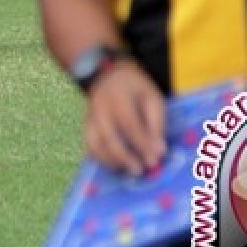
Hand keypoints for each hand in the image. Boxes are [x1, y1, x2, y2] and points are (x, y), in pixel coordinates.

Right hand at [83, 60, 166, 175]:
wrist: (109, 75)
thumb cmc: (136, 89)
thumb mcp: (152, 98)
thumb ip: (156, 124)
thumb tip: (159, 151)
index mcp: (118, 97)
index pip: (130, 124)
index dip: (142, 144)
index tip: (154, 160)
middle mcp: (100, 108)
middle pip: (109, 137)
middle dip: (125, 157)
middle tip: (140, 170)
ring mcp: (90, 117)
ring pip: (95, 144)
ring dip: (112, 161)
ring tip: (128, 170)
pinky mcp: (86, 126)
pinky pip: (89, 146)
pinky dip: (101, 159)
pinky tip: (116, 165)